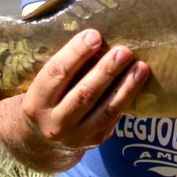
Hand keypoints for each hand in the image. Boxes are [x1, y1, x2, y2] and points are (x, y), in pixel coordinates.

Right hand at [20, 29, 149, 150]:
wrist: (40, 136)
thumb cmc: (45, 96)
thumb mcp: (42, 83)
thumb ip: (62, 65)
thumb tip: (94, 35)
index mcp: (35, 102)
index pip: (57, 73)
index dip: (76, 53)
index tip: (95, 35)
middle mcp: (54, 123)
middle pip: (84, 94)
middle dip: (106, 71)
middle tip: (124, 51)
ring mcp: (75, 136)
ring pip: (105, 111)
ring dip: (126, 87)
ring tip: (141, 67)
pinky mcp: (94, 141)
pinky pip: (113, 119)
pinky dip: (127, 99)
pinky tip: (139, 82)